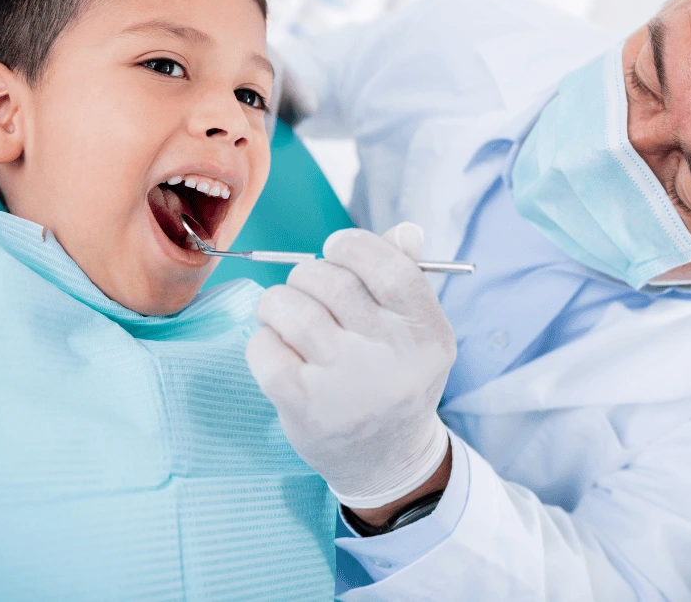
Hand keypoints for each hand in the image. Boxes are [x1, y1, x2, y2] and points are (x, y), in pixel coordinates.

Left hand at [247, 222, 455, 508]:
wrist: (385, 460)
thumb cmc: (394, 378)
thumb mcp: (415, 333)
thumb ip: (407, 277)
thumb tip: (406, 230)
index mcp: (427, 334)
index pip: (390, 268)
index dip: (354, 246)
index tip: (335, 249)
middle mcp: (392, 358)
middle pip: (331, 281)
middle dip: (307, 274)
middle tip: (307, 290)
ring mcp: (346, 383)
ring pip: (290, 307)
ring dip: (277, 302)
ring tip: (285, 316)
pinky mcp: (304, 405)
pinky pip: (264, 346)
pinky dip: (263, 340)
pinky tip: (278, 351)